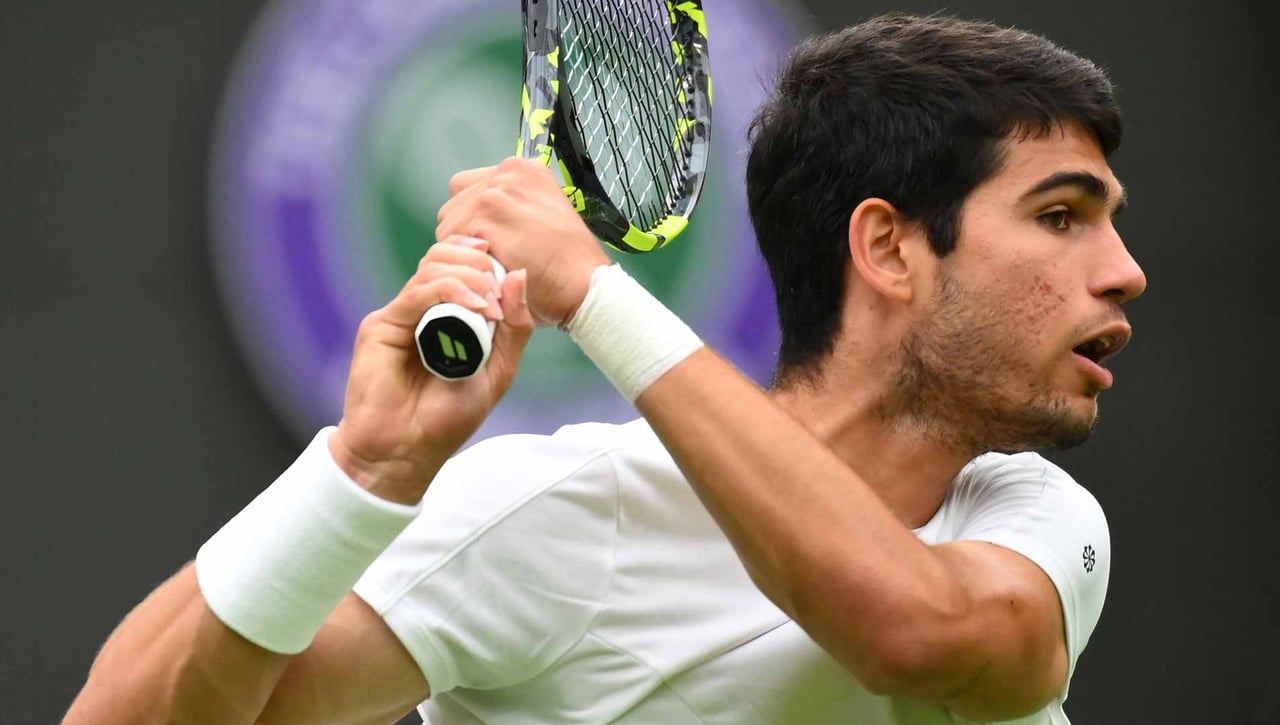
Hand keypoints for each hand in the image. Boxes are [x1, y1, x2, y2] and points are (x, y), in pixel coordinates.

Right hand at [329, 236, 533, 503]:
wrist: (405, 452)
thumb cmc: (446, 419)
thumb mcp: (498, 371)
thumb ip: (514, 328)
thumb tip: (519, 276)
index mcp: (448, 315)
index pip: (464, 265)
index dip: (486, 259)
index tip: (512, 272)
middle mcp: (423, 308)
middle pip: (446, 255)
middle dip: (479, 261)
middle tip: (500, 287)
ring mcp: (402, 314)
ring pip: (433, 267)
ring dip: (469, 276)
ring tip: (491, 303)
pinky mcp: (383, 325)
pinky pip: (418, 293)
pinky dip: (451, 291)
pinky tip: (475, 306)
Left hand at [436, 158, 611, 327]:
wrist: (585, 283)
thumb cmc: (566, 260)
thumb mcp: (543, 212)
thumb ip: (513, 206)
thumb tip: (478, 212)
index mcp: (522, 169)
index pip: (468, 188)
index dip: (474, 219)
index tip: (493, 240)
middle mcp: (507, 173)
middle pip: (454, 206)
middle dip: (465, 234)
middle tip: (492, 258)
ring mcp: (494, 194)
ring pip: (449, 226)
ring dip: (463, 251)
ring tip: (492, 266)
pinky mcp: (485, 220)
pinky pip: (453, 244)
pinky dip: (466, 264)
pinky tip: (489, 273)